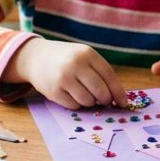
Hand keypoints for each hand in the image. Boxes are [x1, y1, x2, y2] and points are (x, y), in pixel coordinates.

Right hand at [8, 38, 127, 109]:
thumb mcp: (84, 57)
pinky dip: (77, 104)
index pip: (109, 77)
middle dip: (105, 100)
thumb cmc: (67, 59)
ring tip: (83, 93)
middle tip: (103, 101)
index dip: (118, 93)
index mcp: (87, 54)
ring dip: (90, 102)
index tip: (123, 104)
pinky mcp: (53, 91)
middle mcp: (75, 65)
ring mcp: (63, 78)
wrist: (36, 57)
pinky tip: (71, 94)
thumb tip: (117, 98)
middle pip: (100, 92)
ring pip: (88, 101)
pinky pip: (74, 106)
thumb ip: (100, 73)